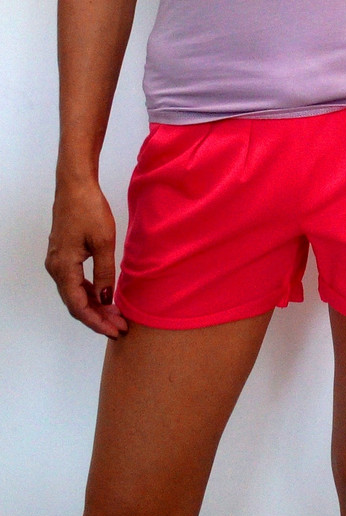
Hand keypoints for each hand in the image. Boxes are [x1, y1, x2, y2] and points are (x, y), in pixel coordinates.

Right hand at [45, 178, 127, 338]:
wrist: (75, 185)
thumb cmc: (88, 209)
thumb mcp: (103, 243)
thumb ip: (105, 274)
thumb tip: (106, 299)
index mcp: (63, 267)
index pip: (79, 306)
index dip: (97, 322)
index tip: (116, 330)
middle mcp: (56, 268)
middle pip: (75, 303)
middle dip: (98, 317)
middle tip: (120, 326)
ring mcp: (58, 261)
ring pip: (75, 293)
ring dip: (95, 306)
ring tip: (116, 315)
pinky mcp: (63, 255)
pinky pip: (75, 281)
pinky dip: (90, 292)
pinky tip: (105, 296)